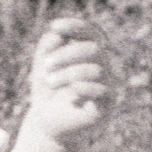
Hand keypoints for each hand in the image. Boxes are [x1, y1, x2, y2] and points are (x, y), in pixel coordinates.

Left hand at [25, 17, 113, 143]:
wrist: (47, 124)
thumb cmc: (48, 92)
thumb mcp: (43, 65)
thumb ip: (49, 45)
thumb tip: (57, 34)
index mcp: (92, 55)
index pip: (92, 32)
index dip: (75, 26)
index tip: (54, 26)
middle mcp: (104, 68)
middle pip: (94, 49)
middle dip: (66, 54)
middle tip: (46, 65)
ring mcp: (107, 87)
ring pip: (97, 69)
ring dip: (68, 73)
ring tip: (50, 81)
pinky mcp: (106, 107)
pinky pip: (102, 91)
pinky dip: (83, 87)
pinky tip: (70, 92)